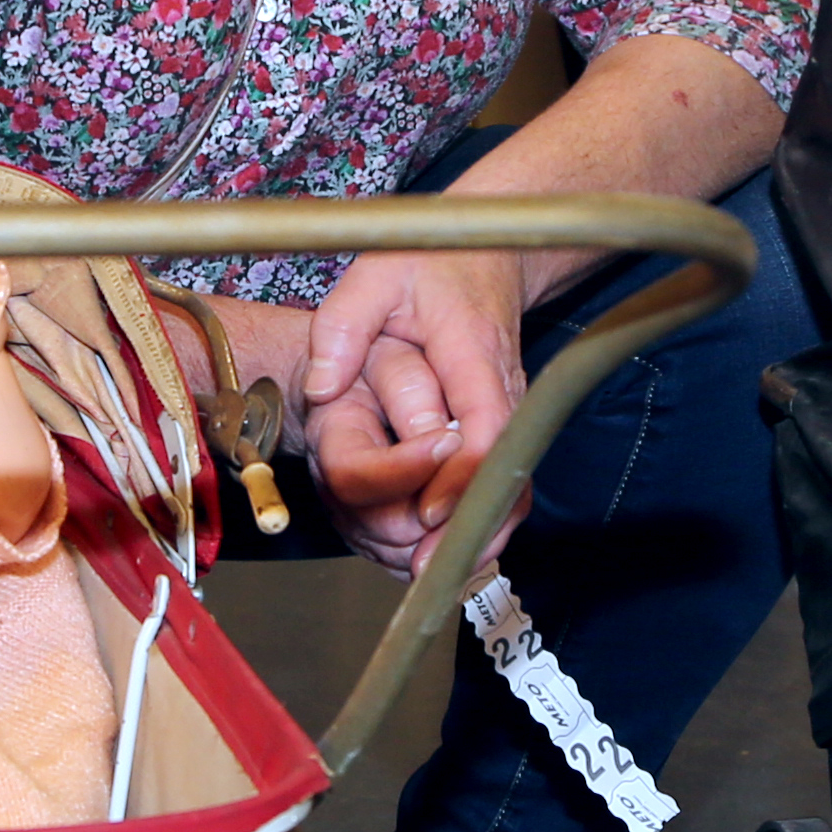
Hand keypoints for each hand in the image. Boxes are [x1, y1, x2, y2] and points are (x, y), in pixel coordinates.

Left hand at [293, 246, 525, 578]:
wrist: (487, 254)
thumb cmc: (429, 265)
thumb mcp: (375, 276)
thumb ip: (343, 326)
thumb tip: (321, 385)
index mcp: (472, 354)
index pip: (483, 426)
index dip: (460, 476)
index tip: (426, 512)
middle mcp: (503, 391)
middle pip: (503, 474)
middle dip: (468, 528)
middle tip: (424, 569)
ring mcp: (510, 414)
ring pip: (509, 489)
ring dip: (477, 537)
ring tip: (431, 577)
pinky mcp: (503, 430)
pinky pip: (501, 486)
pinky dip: (479, 525)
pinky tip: (444, 556)